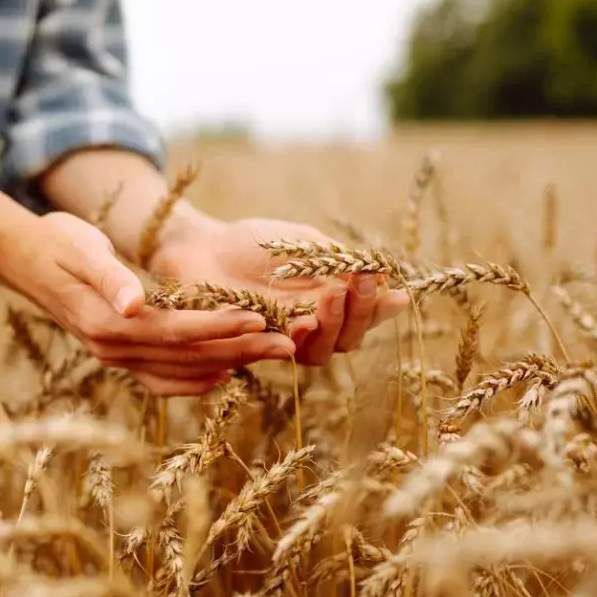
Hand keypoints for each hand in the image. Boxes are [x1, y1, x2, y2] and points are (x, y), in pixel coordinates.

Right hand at [0, 212, 298, 395]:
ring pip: (181, 372)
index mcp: (107, 323)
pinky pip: (163, 379)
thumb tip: (135, 303)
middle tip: (289, 343)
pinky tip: (226, 371)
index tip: (259, 318)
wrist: (26, 259)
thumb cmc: (58, 242)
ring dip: (230, 363)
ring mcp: (115, 358)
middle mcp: (112, 349)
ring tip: (273, 354)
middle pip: (187, 357)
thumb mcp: (81, 248)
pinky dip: (197, 379)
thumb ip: (110, 276)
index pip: (175, 330)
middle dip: (240, 350)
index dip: (219, 326)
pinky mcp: (119, 356)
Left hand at [149, 217, 409, 365]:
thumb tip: (379, 273)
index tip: (395, 293)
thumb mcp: (303, 242)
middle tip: (354, 286)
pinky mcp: (251, 348)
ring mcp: (281, 339)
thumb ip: (336, 259)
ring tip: (329, 299)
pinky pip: (279, 354)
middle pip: (348, 340)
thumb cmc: (252, 242)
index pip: (363, 316)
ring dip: (331, 329)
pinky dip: (296, 341)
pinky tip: (302, 322)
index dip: (381, 310)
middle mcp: (309, 326)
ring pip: (319, 353)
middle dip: (359, 315)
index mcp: (327, 302)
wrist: (201, 246)